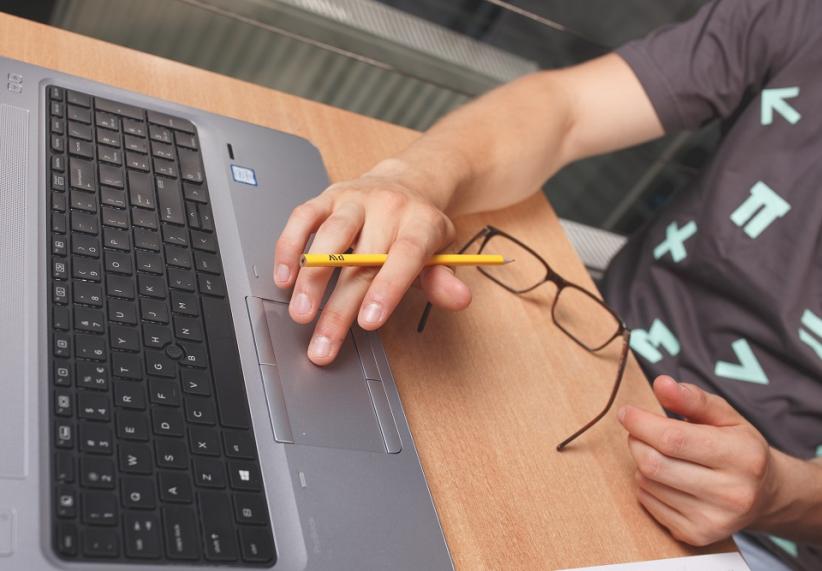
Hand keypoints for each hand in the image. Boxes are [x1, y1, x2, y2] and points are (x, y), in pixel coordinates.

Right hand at [274, 160, 471, 364]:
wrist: (407, 183)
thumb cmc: (419, 229)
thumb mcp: (440, 254)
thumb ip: (442, 280)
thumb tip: (459, 299)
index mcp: (421, 222)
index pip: (406, 255)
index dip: (387, 289)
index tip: (368, 322)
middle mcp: (388, 206)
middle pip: (361, 260)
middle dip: (339, 307)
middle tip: (323, 344)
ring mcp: (355, 199)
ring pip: (328, 237)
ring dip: (310, 279)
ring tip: (301, 314)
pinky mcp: (327, 196)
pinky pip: (303, 218)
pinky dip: (289, 248)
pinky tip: (284, 278)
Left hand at [618, 375, 777, 545]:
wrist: (765, 495)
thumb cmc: (740, 448)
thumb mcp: (726, 416)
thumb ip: (693, 399)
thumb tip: (661, 384)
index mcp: (742, 457)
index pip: (674, 439)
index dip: (641, 423)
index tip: (626, 412)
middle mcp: (732, 493)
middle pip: (654, 464)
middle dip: (637, 441)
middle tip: (639, 431)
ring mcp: (713, 520)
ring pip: (647, 482)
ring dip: (641, 462)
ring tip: (659, 454)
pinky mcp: (696, 535)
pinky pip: (648, 502)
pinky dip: (646, 484)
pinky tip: (664, 477)